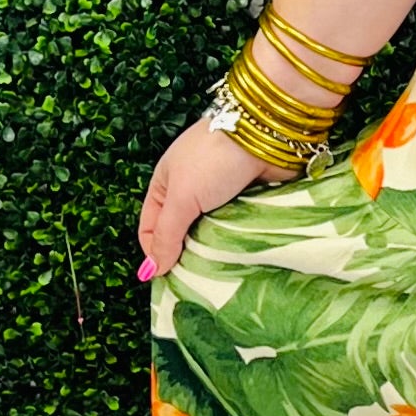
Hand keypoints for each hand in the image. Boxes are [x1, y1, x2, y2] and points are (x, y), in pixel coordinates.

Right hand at [136, 119, 292, 283]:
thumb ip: (167, 235)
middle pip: (182, 234)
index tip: (166, 278)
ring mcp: (220, 196)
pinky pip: (236, 229)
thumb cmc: (214, 160)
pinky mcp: (247, 200)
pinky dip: (236, 240)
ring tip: (218, 273)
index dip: (155, 254)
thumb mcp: (181, 197)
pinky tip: (238, 256)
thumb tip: (151, 271)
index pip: (151, 229)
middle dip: (186, 255)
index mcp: (166, 185)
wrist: (264, 133)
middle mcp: (190, 190)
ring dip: (213, 250)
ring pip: (210, 234)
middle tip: (194, 281)